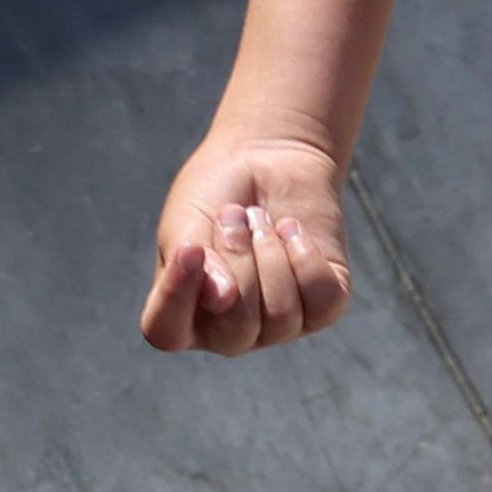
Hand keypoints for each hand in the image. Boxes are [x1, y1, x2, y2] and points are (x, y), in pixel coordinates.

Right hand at [141, 125, 355, 353]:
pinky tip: (293, 230)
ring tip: (261, 217)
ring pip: (282, 315)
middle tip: (235, 214)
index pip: (168, 333)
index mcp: (183, 315)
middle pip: (237, 329)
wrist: (270, 158)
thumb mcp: (190, 222)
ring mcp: (278, 325)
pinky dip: (307, 257)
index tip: (190, 245)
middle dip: (238, 259)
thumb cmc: (218, 195)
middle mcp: (229, 331)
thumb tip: (222, 300)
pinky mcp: (322, 307)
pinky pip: (322, 301)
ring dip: (271, 253)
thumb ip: (195, 265)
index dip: (178, 294)